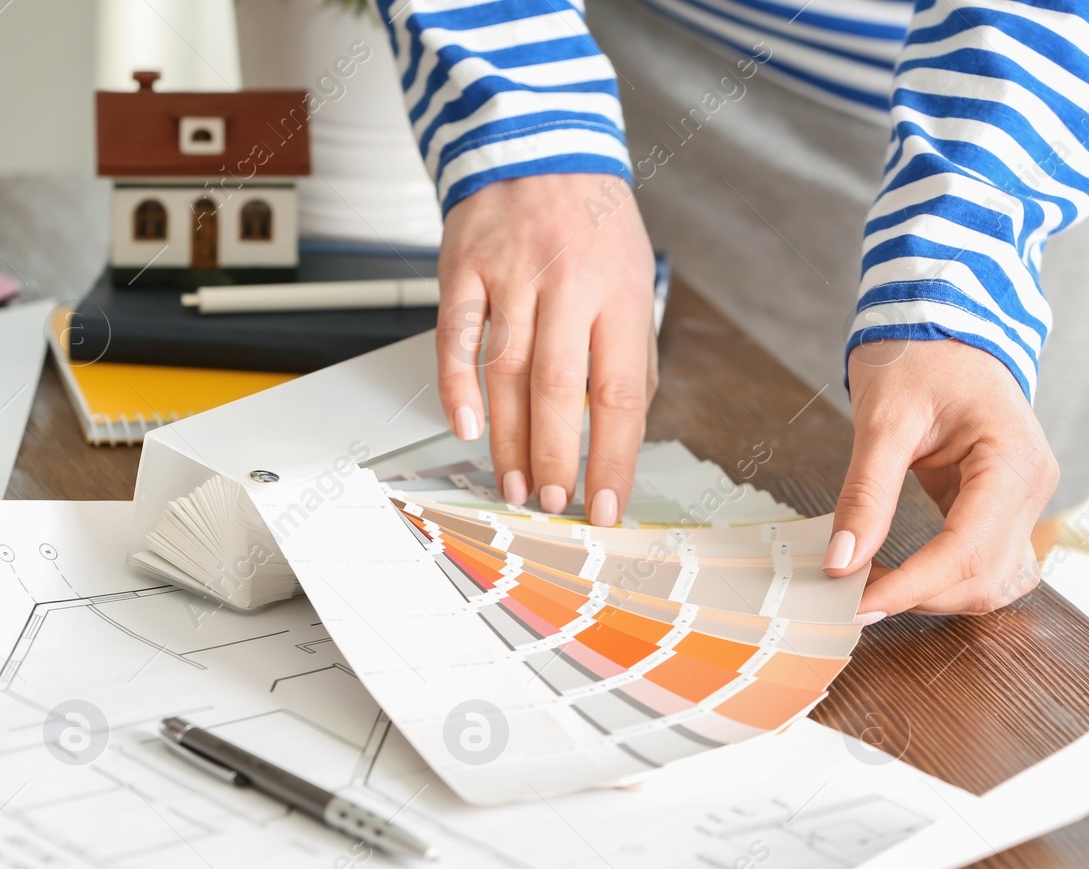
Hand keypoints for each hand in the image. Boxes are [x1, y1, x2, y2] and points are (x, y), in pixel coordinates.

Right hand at [436, 173, 657, 523]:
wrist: (536, 143)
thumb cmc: (591, 223)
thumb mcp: (633, 280)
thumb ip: (630, 354)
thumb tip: (624, 432)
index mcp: (619, 293)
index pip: (620, 393)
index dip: (614, 457)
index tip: (608, 505)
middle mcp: (566, 283)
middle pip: (558, 389)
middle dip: (556, 457)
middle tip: (553, 502)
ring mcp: (510, 274)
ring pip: (505, 372)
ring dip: (509, 440)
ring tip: (516, 485)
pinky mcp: (463, 267)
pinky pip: (454, 337)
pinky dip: (456, 387)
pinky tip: (466, 427)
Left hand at [822, 338, 1058, 618]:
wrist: (944, 323)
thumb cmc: (919, 355)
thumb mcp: (883, 419)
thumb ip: (865, 494)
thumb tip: (841, 561)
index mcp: (1013, 460)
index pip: (968, 550)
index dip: (912, 588)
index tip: (858, 606)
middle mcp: (1032, 487)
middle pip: (983, 577)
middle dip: (918, 596)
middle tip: (851, 595)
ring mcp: (1024, 500)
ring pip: (990, 583)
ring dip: (933, 596)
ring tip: (872, 585)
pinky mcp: (1005, 508)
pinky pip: (984, 564)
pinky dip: (943, 581)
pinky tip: (900, 575)